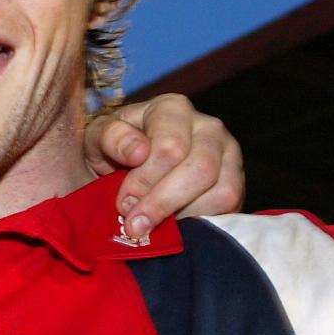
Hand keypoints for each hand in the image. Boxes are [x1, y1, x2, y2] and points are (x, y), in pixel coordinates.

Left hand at [81, 94, 244, 240]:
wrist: (125, 172)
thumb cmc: (112, 153)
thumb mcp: (97, 140)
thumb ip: (110, 138)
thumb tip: (139, 152)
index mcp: (172, 108)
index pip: (170, 147)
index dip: (145, 181)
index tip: (123, 204)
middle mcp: (208, 126)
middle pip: (200, 169)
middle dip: (164, 203)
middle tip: (136, 226)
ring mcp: (228, 154)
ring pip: (222, 191)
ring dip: (184, 215)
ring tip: (155, 225)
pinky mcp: (236, 182)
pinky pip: (230, 208)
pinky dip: (201, 221)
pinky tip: (175, 223)